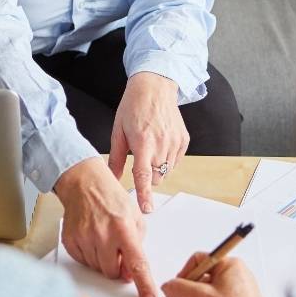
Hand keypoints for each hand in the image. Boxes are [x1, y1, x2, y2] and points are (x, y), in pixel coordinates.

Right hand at [56, 157, 158, 296]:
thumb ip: (137, 247)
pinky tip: (91, 238)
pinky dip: (90, 255)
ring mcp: (84, 238)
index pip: (137, 263)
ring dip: (103, 260)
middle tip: (117, 248)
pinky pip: (83, 262)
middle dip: (117, 266)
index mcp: (123, 228)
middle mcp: (102, 235)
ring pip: (97, 269)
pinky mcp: (70, 241)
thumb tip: (131, 274)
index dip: (144, 285)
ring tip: (103, 238)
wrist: (85, 184)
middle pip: (112, 272)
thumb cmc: (112, 199)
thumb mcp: (135, 218)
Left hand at [109, 72, 189, 213]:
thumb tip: (111, 179)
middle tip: (139, 161)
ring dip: (157, 168)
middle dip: (147, 177)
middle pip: (156, 177)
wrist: (155, 87)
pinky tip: (159, 143)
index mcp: (143, 142)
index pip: (144, 176)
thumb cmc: (133, 107)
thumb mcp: (118, 132)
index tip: (147, 209)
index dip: (144, 195)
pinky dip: (166, 159)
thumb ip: (116, 159)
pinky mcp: (184, 140)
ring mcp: (175, 143)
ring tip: (149, 148)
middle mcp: (162, 144)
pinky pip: (175, 161)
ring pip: (166, 171)